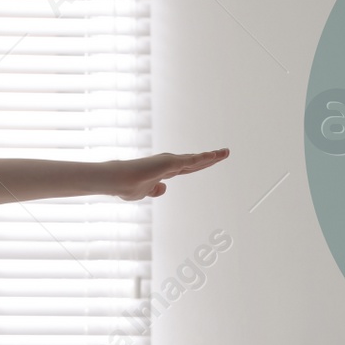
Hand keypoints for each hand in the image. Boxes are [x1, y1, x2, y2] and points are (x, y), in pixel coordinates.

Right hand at [110, 149, 229, 199]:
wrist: (118, 181)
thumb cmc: (127, 187)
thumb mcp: (144, 192)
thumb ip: (154, 190)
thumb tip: (164, 188)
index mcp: (165, 171)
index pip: (188, 167)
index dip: (201, 164)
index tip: (212, 160)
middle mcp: (169, 164)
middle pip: (196, 162)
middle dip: (211, 158)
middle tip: (225, 152)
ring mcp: (170, 162)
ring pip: (197, 159)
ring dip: (212, 156)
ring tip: (226, 152)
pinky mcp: (169, 162)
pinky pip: (191, 160)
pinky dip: (204, 158)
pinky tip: (215, 156)